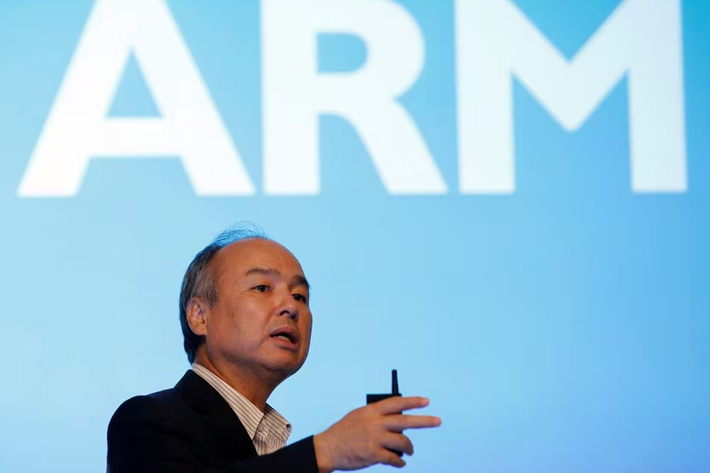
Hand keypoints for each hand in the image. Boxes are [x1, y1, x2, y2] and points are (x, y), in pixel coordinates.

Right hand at [313, 396, 440, 471]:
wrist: (328, 448)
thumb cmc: (344, 432)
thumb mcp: (359, 415)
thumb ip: (377, 415)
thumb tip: (399, 417)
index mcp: (372, 411)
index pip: (396, 403)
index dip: (413, 401)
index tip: (426, 401)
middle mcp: (375, 423)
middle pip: (405, 421)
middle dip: (424, 421)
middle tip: (437, 421)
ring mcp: (375, 439)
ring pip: (402, 442)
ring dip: (408, 448)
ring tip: (409, 451)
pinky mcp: (373, 454)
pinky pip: (394, 458)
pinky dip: (399, 462)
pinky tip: (400, 462)